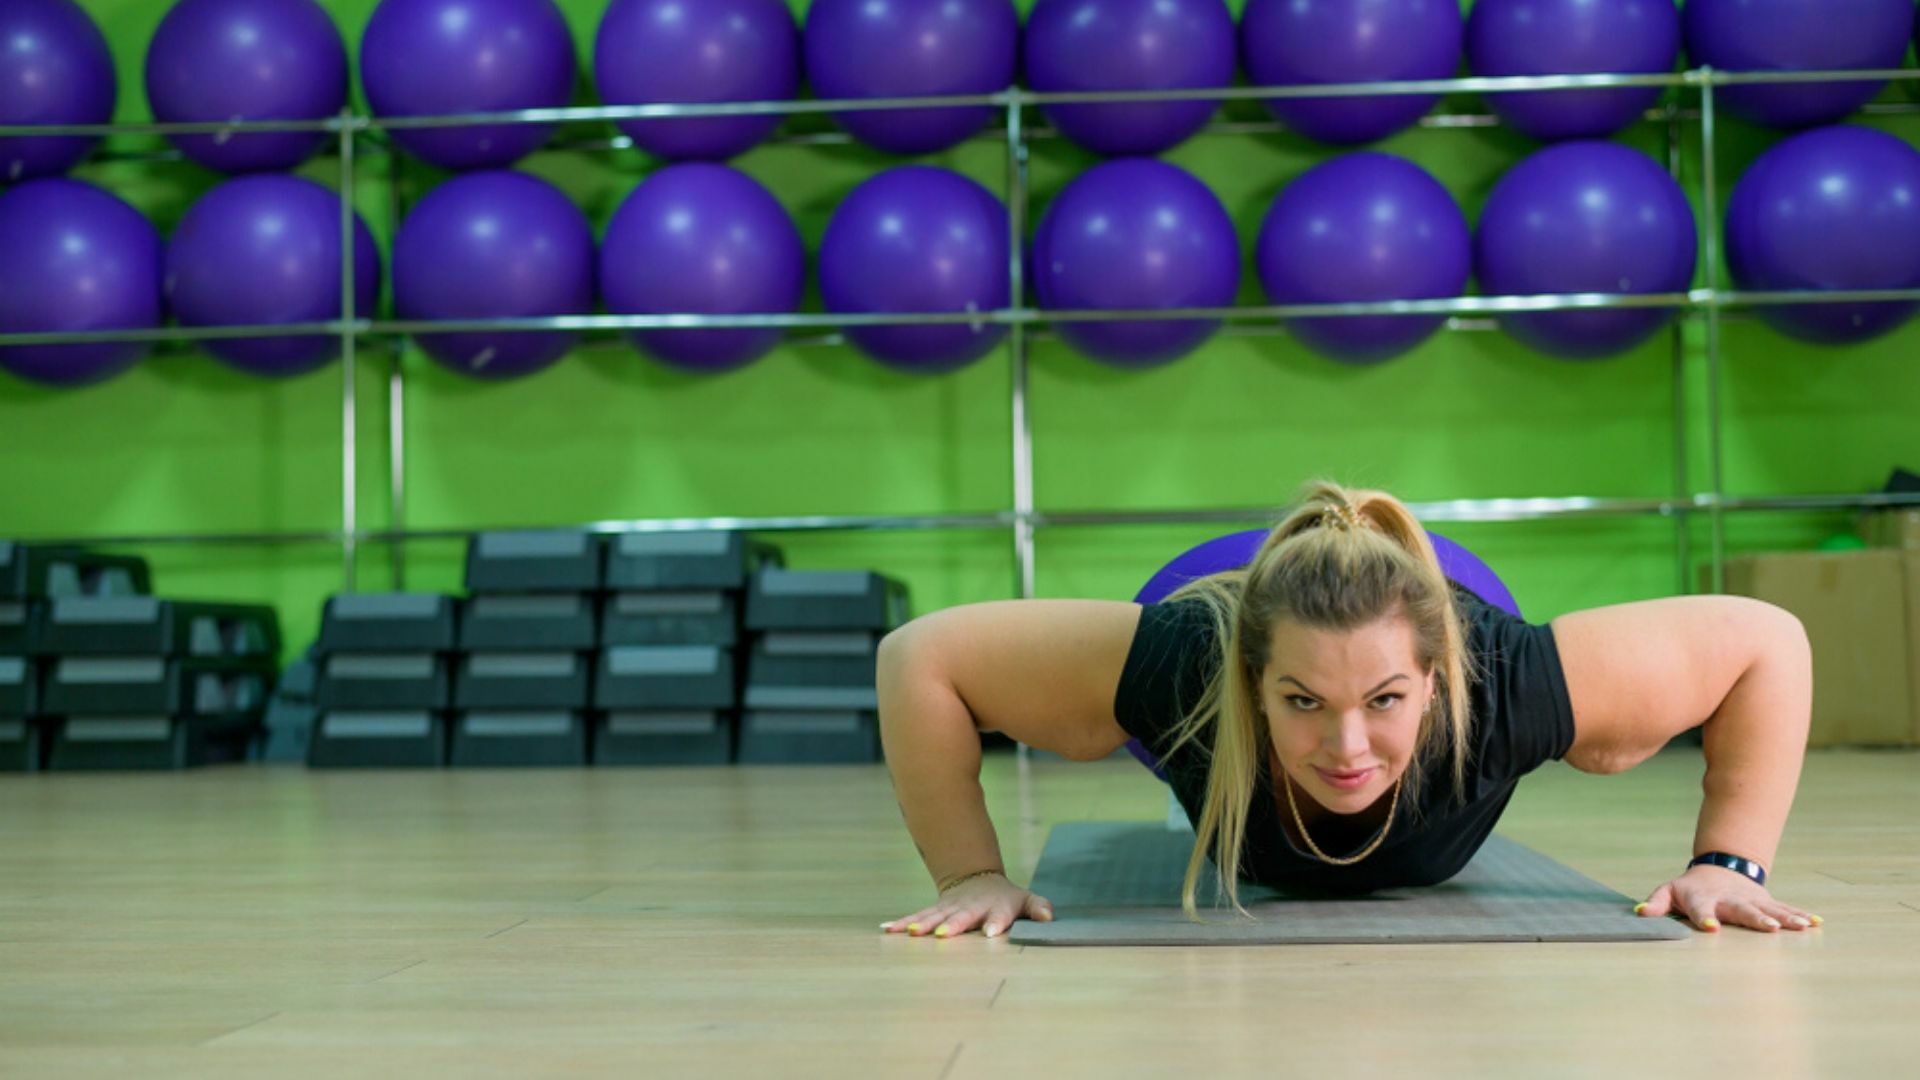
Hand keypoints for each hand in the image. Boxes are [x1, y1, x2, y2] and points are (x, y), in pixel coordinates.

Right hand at [880, 872, 1053, 938]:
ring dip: (923, 924)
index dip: (995, 923)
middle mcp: (971, 908)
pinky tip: (887, 929)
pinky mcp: (934, 911)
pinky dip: (902, 923)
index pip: (998, 916)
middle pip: (962, 917)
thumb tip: (1048, 917)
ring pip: (935, 916)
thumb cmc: (1005, 898)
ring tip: (912, 933)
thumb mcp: (1025, 900)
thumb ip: (1038, 908)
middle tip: (945, 935)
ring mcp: (950, 909)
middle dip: (954, 925)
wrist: (977, 881)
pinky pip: (917, 916)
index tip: (990, 933)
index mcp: (996, 907)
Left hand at [1635, 864, 1823, 933]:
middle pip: (1742, 910)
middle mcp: (1730, 900)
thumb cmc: (1690, 888)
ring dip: (1785, 918)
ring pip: (1770, 909)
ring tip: (1801, 927)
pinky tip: (1816, 923)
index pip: (1701, 909)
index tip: (1710, 928)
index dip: (1704, 918)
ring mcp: (1751, 901)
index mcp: (1703, 899)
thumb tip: (1640, 913)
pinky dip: (1800, 914)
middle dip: (1756, 918)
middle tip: (1768, 927)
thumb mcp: (1668, 891)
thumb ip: (1656, 903)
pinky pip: (1785, 908)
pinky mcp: (1767, 902)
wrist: (1718, 870)